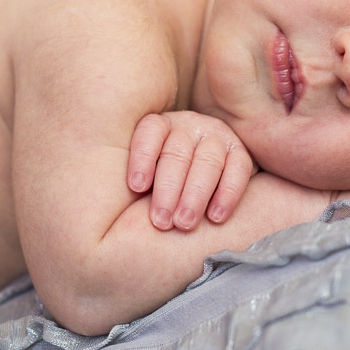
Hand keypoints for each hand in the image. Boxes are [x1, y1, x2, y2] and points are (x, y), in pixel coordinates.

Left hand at [127, 111, 256, 230]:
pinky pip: (237, 169)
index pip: (149, 132)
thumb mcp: (147, 171)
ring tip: (184, 224)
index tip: (136, 187)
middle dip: (168, 190)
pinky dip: (227, 194)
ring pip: (207, 162)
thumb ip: (136, 181)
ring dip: (195, 195)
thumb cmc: (162, 180)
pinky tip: (216, 217)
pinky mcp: (239, 151)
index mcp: (161, 125)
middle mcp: (189, 125)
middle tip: (161, 222)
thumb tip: (109, 206)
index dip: (142, 158)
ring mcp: (216, 135)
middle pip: (177, 153)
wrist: (203, 171)